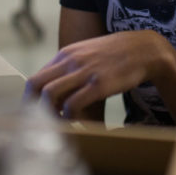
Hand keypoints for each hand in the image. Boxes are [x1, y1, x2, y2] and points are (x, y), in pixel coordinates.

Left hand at [24, 30, 169, 118]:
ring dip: (49, 114)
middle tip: (37, 124)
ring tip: (57, 125)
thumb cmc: (115, 55)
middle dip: (31, 107)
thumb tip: (56, 93)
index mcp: (65, 54)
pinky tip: (76, 123)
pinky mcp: (99, 84)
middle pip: (35, 85)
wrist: (144, 49)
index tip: (33, 115)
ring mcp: (84, 72)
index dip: (31, 100)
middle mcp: (70, 61)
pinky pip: (73, 104)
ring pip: (50, 95)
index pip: (36, 78)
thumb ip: (70, 69)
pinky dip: (69, 117)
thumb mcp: (87, 55)